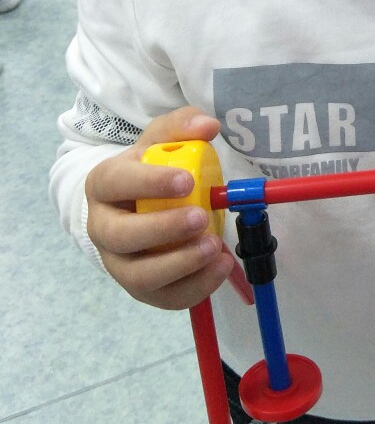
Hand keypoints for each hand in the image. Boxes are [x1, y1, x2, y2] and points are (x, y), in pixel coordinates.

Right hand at [85, 107, 234, 309]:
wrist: (137, 205)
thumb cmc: (150, 169)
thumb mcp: (161, 141)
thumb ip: (182, 127)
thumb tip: (208, 126)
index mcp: (104, 184)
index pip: (116, 183)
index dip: (149, 183)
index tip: (186, 180)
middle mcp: (103, 228)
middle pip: (121, 236)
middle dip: (163, 229)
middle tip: (201, 217)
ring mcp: (120, 263)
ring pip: (139, 277)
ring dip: (180, 264)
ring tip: (215, 246)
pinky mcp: (142, 289)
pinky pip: (165, 297)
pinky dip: (196, 286)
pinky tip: (221, 265)